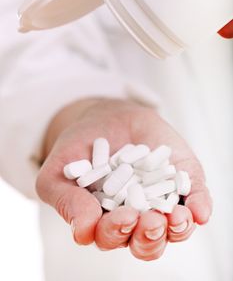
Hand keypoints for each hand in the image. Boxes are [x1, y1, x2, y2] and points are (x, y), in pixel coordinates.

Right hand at [36, 98, 211, 260]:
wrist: (104, 116)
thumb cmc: (78, 147)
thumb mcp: (59, 172)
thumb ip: (66, 201)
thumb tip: (83, 231)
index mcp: (104, 219)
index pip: (111, 237)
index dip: (115, 232)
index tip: (121, 217)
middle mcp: (135, 214)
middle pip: (144, 240)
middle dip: (148, 236)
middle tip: (149, 222)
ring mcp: (160, 198)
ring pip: (172, 226)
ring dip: (177, 228)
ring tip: (177, 218)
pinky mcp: (180, 178)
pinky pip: (194, 196)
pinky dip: (199, 203)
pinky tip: (197, 209)